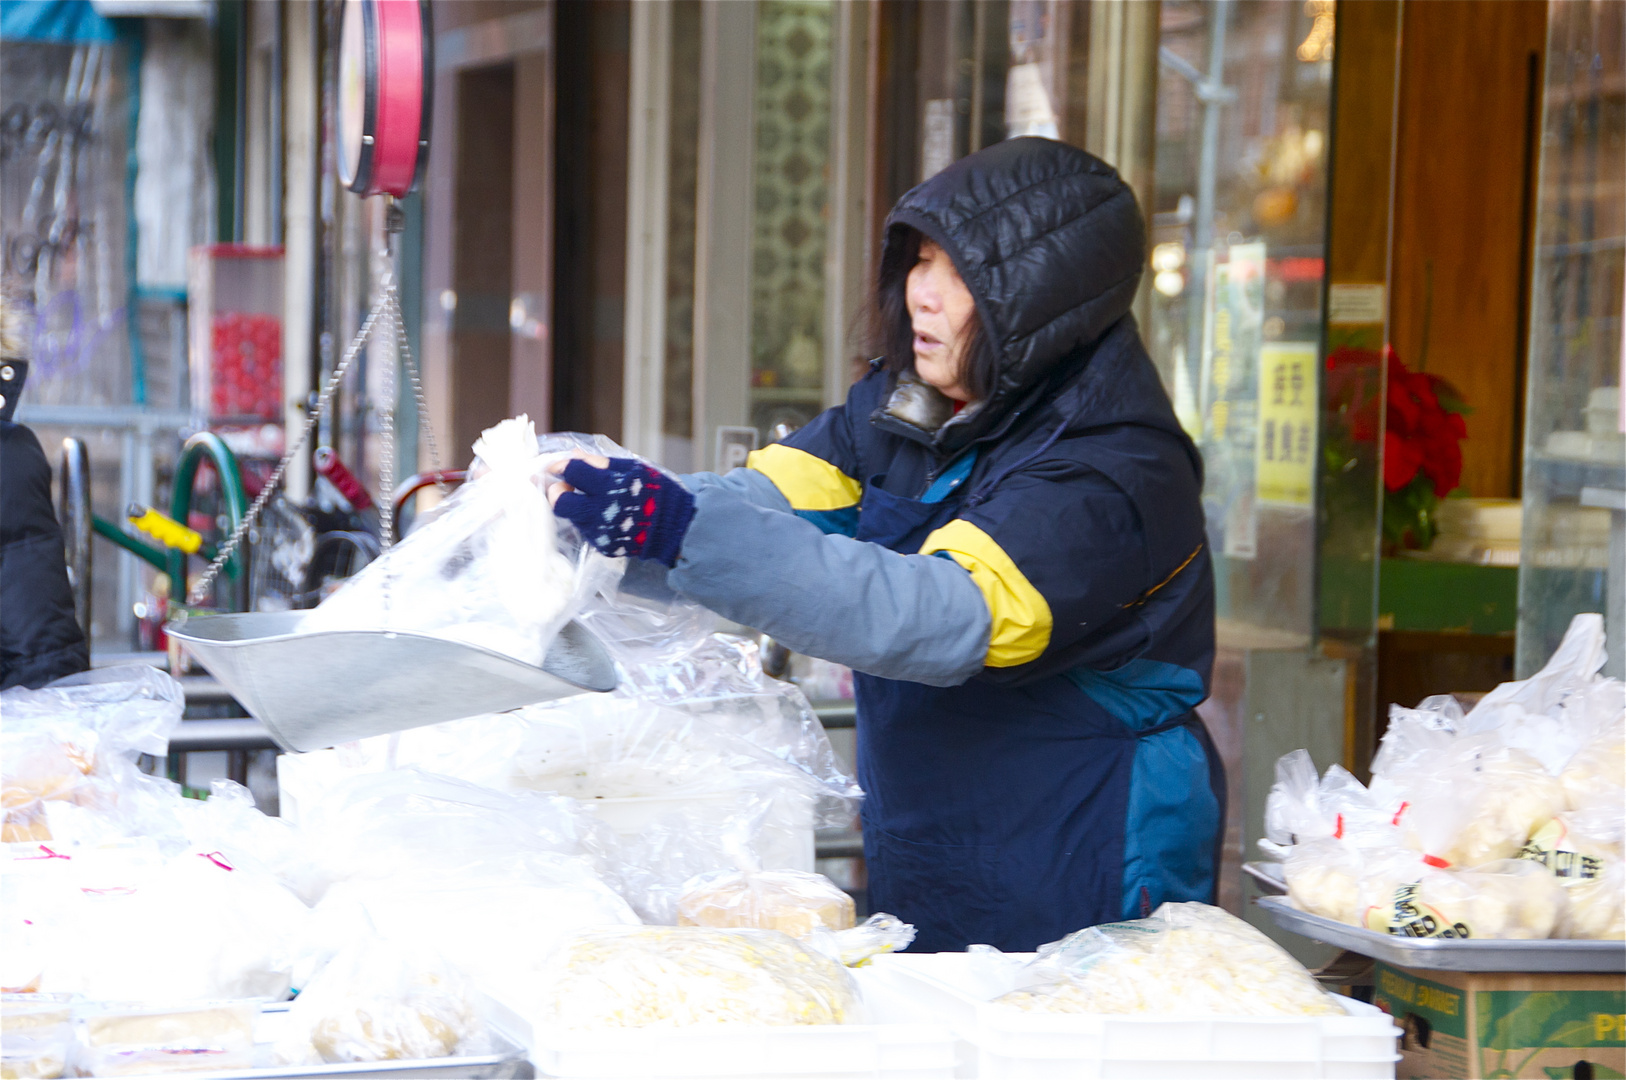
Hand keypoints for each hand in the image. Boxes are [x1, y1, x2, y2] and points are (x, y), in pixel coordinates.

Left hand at [548, 455, 695, 566]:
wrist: (677, 527)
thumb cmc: (657, 491)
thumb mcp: (632, 468)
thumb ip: (600, 462)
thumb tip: (572, 454)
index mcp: (609, 486)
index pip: (572, 472)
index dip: (559, 466)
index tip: (556, 465)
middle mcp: (601, 511)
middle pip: (560, 503)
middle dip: (555, 492)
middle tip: (564, 486)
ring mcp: (600, 531)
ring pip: (572, 517)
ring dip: (576, 505)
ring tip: (591, 499)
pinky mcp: (603, 545)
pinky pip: (586, 529)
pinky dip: (590, 520)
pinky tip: (605, 515)